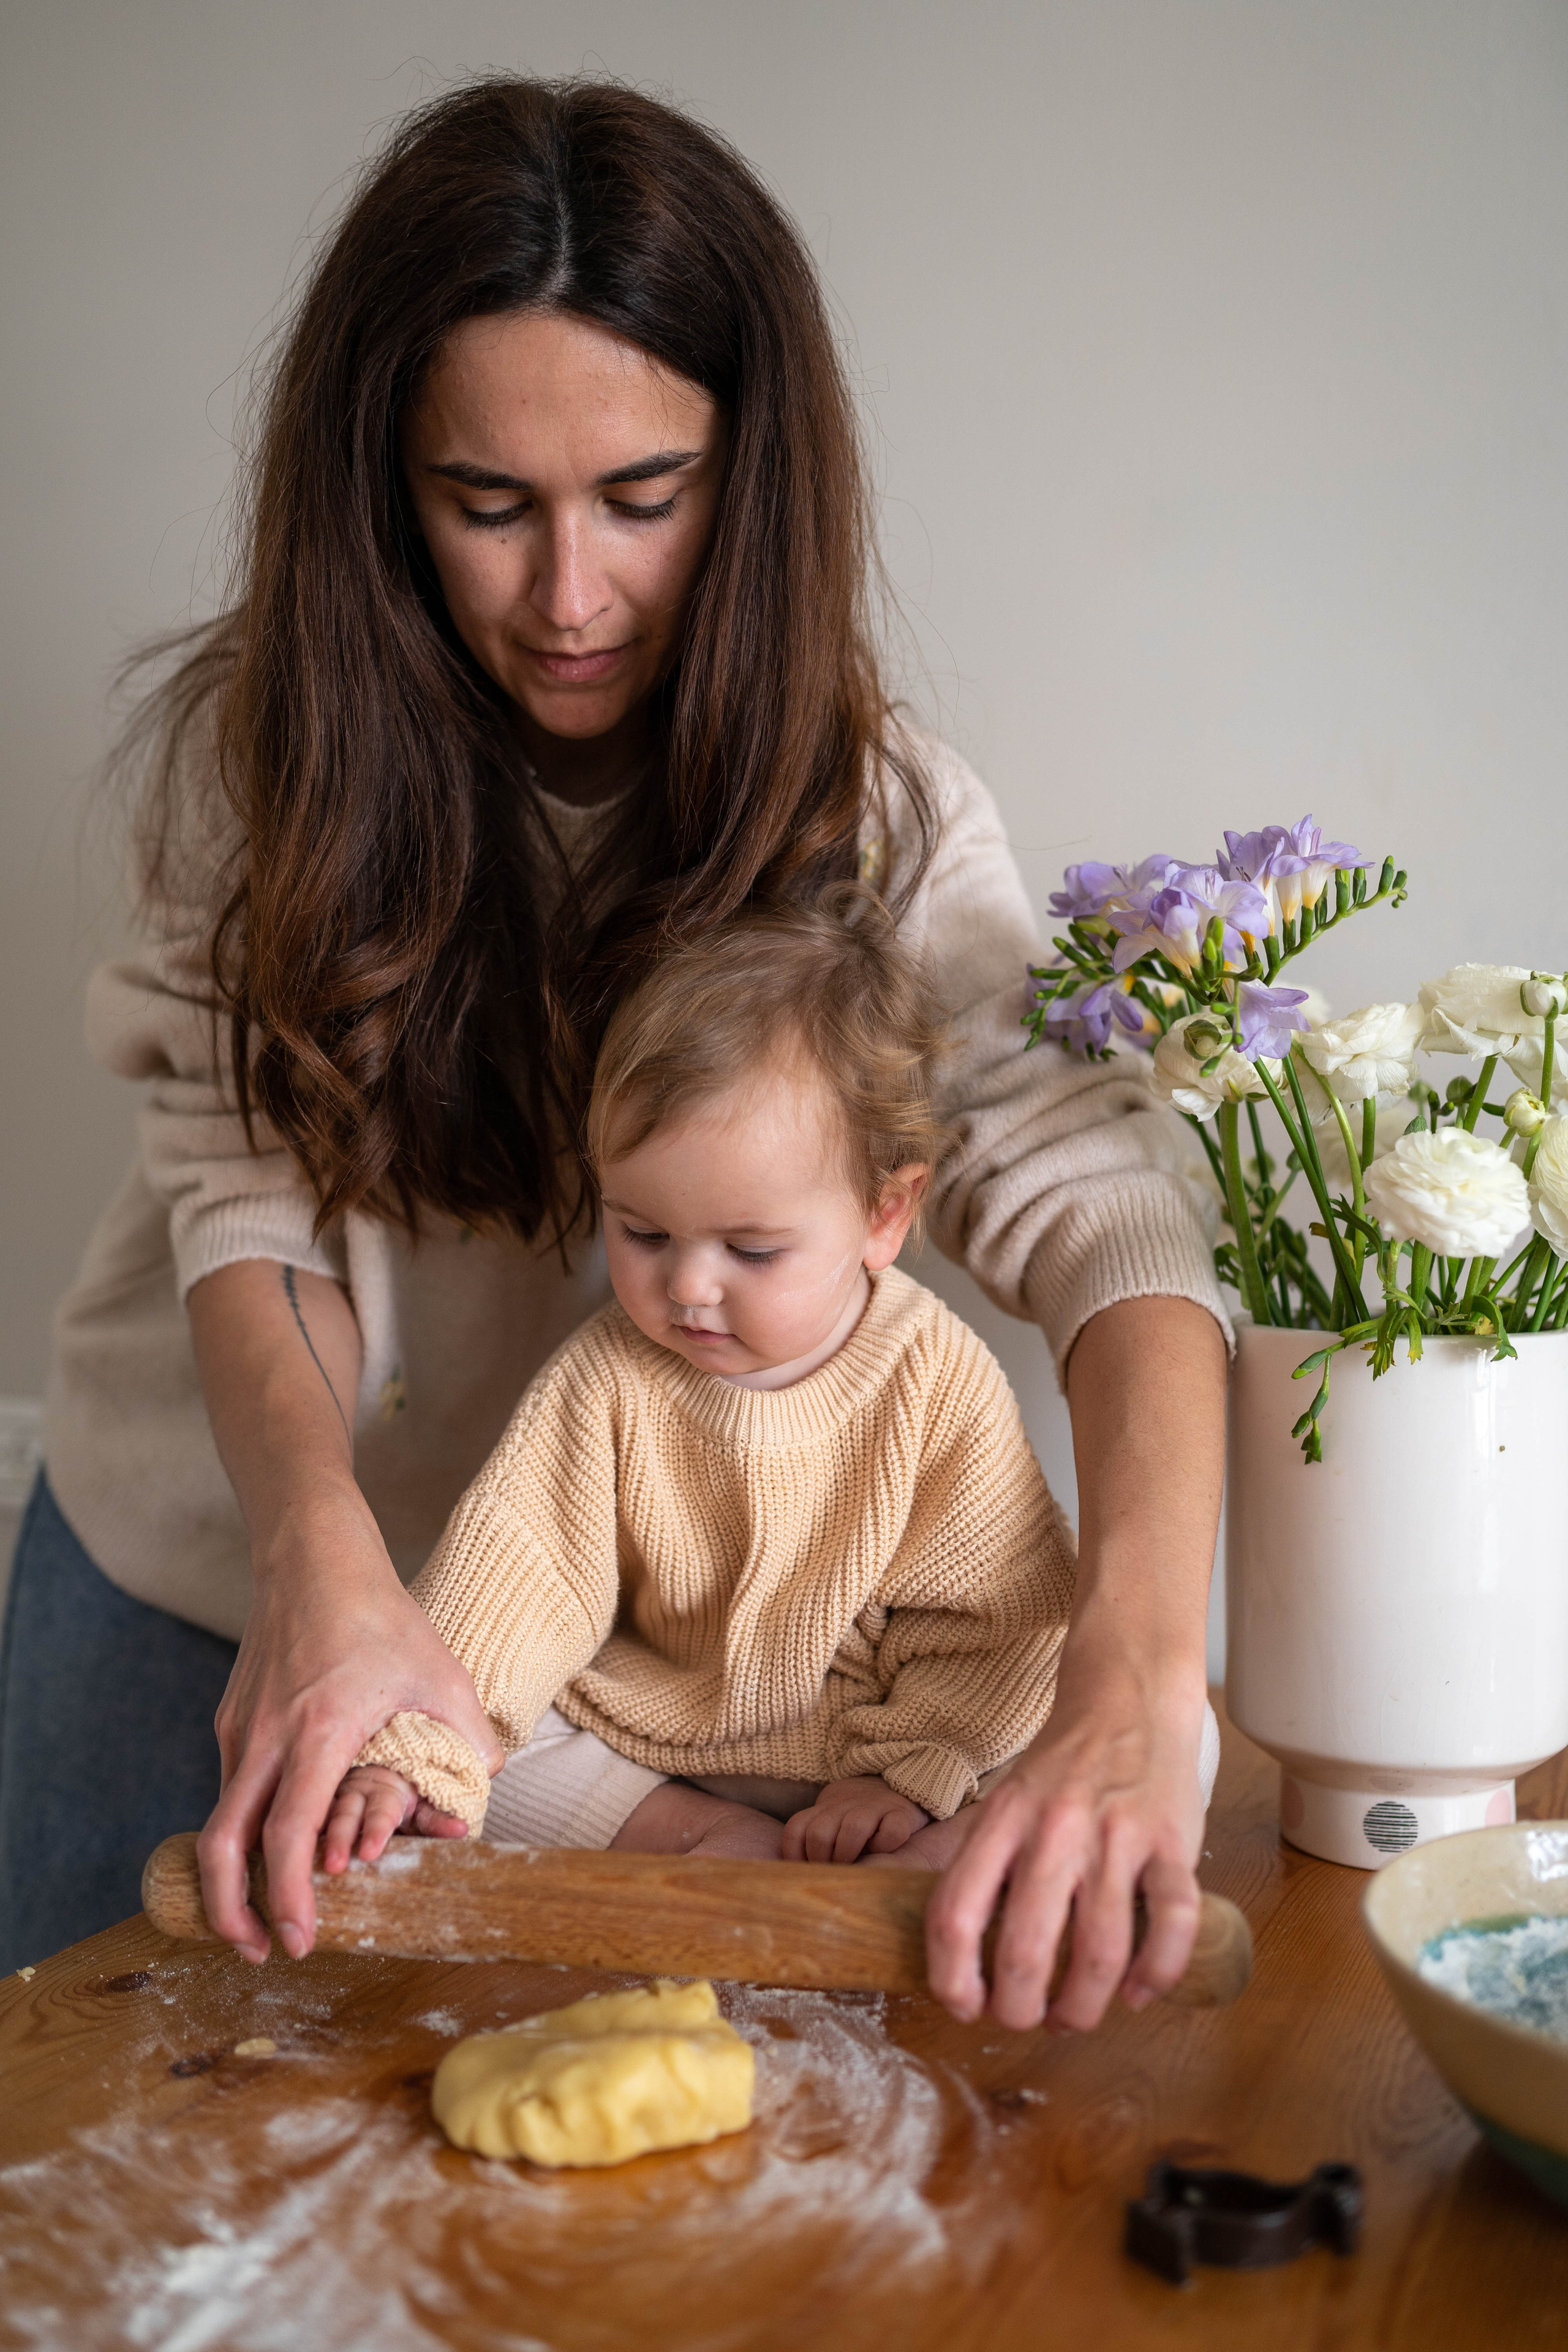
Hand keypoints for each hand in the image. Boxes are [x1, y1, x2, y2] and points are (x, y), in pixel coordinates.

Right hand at [196, 1488, 502, 1965]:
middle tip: (259, 1951)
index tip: (298, 1940)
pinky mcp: (233, 1719)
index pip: (288, 1836)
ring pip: (222, 1821)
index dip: (289, 1897)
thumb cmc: (379, 1613)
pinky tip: (270, 1847)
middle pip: (223, 1846)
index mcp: (318, 1732)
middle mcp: (266, 1738)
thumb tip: (484, 1787)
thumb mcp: (441, 1672)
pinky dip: (241, 1830)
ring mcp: (242, 1729)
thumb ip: (466, 1737)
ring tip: (263, 1913)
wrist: (312, 1554)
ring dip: (235, 1876)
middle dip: (233, 1911)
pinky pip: (232, 1789)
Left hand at [780, 1775, 929, 1862]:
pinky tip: (882, 1852)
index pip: (796, 1828)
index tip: (802, 1870)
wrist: (895, 1786)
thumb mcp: (831, 1820)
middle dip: (821, 1860)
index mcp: (824, 1807)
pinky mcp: (902, 1814)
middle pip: (820, 1832)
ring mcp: (874, 1807)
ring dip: (848, 1854)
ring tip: (852, 1868)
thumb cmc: (856, 1816)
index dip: (793, 1854)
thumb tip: (793, 1874)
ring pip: (853, 1828)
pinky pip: (892, 1831)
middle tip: (829, 1874)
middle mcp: (846, 1804)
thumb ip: (813, 1838)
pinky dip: (885, 1845)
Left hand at [922, 1674, 1205, 2031]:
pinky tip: (1139, 1992)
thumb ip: (987, 1868)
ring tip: (1075, 2017)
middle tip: (1023, 2019)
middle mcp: (1054, 1830)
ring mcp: (1117, 1837)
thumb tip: (968, 1961)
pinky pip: (1172, 1926)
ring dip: (1084, 2008)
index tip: (965, 2007)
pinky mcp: (1172, 1843)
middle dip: (1019, 2008)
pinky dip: (1156, 1974)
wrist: (1128, 1700)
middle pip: (1025, 1950)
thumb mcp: (1004, 1803)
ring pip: (1100, 1954)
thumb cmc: (1061, 1768)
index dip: (952, 1980)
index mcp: (1001, 1821)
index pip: (954, 1916)